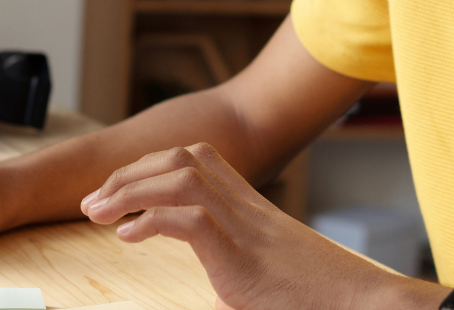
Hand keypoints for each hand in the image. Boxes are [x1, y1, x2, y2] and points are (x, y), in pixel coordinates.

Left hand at [80, 142, 440, 309]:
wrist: (360, 302)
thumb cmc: (315, 294)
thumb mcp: (265, 273)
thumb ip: (236, 267)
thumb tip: (220, 284)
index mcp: (250, 206)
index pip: (194, 159)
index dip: (149, 166)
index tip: (118, 190)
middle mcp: (246, 206)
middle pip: (180, 158)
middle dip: (129, 173)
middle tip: (93, 202)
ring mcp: (244, 227)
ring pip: (180, 178)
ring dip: (131, 190)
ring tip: (99, 213)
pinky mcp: (241, 255)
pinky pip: (190, 221)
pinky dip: (151, 222)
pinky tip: (129, 238)